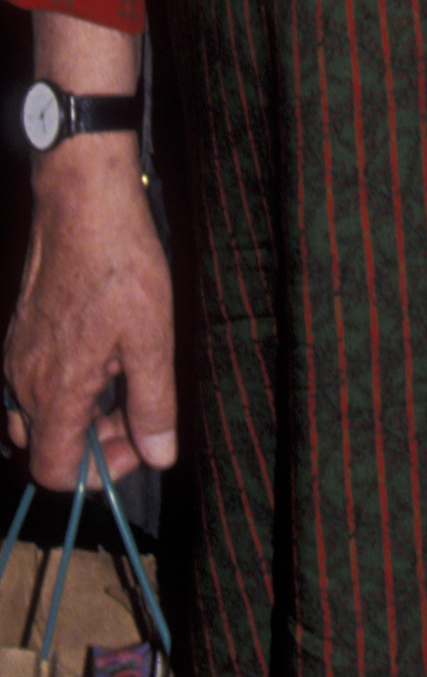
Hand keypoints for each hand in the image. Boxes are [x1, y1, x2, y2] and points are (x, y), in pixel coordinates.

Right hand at [4, 146, 176, 489]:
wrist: (82, 203)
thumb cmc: (119, 264)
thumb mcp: (152, 337)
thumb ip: (153, 403)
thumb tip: (160, 454)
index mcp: (54, 391)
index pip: (53, 470)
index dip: (99, 472)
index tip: (137, 444)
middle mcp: (24, 381)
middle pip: (48, 445)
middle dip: (95, 441)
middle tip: (140, 408)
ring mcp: (17, 356)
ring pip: (40, 414)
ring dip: (82, 413)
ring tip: (125, 376)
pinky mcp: (21, 334)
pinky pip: (35, 382)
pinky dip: (68, 384)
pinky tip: (105, 351)